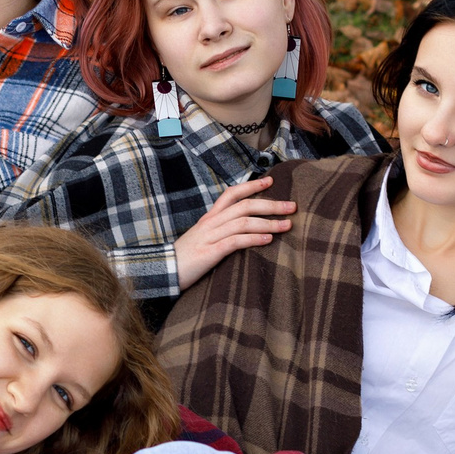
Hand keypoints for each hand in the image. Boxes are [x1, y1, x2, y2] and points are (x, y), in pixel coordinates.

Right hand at [174, 176, 296, 290]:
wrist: (162, 272)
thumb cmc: (185, 258)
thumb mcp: (203, 239)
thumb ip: (220, 232)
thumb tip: (243, 230)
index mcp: (210, 218)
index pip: (232, 194)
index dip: (252, 185)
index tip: (271, 181)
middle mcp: (211, 223)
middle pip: (244, 206)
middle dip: (271, 205)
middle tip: (292, 207)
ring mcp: (210, 237)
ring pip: (243, 222)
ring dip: (269, 223)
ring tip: (287, 225)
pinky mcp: (210, 253)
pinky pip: (235, 241)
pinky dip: (254, 239)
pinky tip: (268, 240)